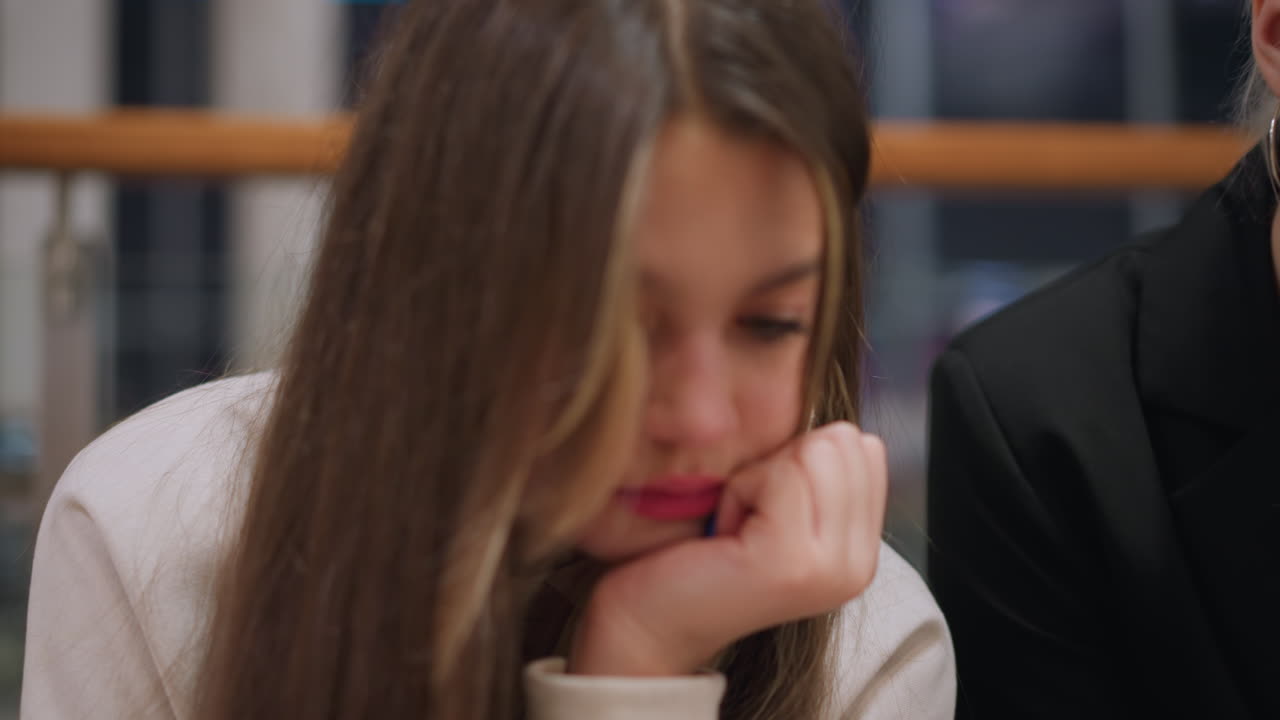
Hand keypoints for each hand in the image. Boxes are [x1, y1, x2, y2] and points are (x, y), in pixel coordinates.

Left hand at [568, 422, 887, 675]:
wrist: (649, 618)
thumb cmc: (701, 550)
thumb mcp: (776, 504)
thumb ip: (818, 472)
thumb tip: (842, 429)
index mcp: (861, 548)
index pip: (862, 445)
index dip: (798, 456)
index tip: (764, 505)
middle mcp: (858, 565)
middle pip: (840, 443)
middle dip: (778, 463)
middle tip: (746, 517)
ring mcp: (831, 568)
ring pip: (812, 454)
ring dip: (757, 477)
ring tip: (735, 526)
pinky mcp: (793, 562)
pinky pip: (777, 475)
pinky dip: (739, 490)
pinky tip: (724, 532)